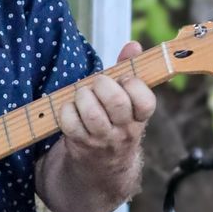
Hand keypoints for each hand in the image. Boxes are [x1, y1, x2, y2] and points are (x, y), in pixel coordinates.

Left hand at [56, 40, 155, 166]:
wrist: (103, 166)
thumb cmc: (115, 121)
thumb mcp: (128, 101)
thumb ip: (129, 70)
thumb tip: (133, 45)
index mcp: (140, 118)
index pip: (145, 101)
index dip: (133, 85)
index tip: (124, 79)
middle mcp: (123, 131)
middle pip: (116, 103)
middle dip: (103, 85)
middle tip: (98, 83)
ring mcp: (102, 139)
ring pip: (92, 114)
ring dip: (83, 96)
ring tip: (82, 94)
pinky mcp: (80, 144)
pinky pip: (70, 123)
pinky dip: (66, 110)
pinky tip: (70, 108)